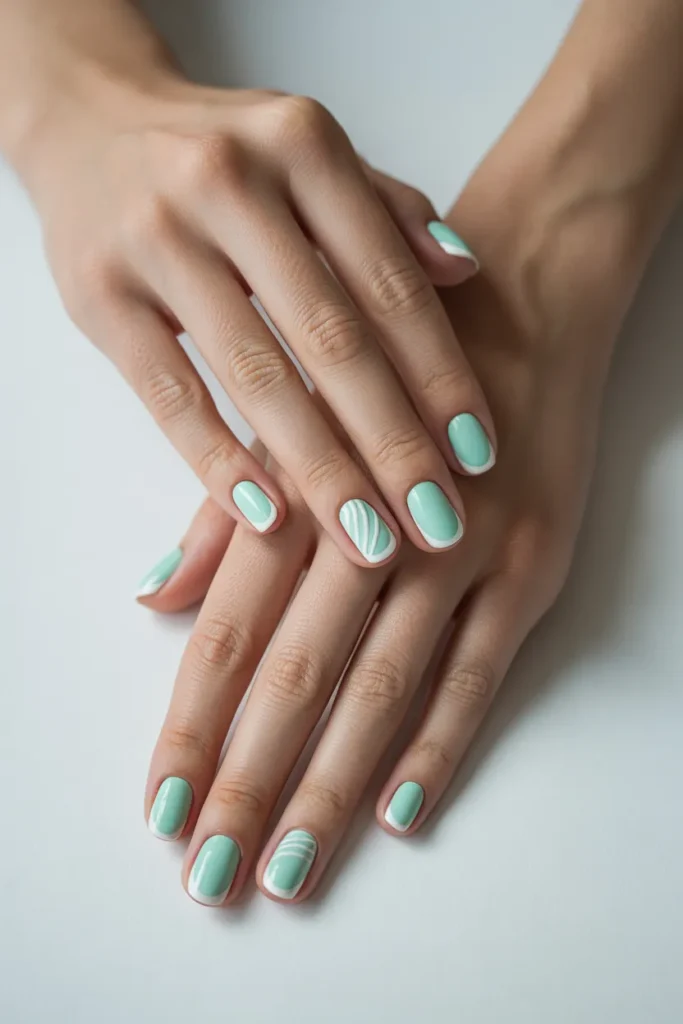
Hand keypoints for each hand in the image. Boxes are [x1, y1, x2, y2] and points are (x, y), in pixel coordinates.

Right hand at [13, 57, 495, 563]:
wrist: (93, 122)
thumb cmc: (226, 154)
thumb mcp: (311, 155)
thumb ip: (389, 212)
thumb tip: (464, 272)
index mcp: (302, 145)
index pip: (388, 284)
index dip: (439, 375)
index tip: (478, 456)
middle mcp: (230, 183)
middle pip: (331, 340)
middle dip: (392, 444)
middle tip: (438, 524)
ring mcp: (157, 238)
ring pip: (256, 376)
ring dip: (320, 472)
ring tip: (370, 543)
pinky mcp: (98, 295)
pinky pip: (169, 395)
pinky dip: (218, 462)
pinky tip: (268, 518)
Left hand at [141, 174, 632, 901]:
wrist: (518, 305)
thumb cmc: (390, 369)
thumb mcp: (294, 422)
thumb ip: (225, 517)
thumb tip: (153, 596)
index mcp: (305, 490)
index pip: (228, 629)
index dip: (191, 723)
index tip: (162, 806)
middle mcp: (377, 524)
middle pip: (298, 673)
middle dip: (249, 780)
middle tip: (211, 875)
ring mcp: (462, 550)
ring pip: (385, 685)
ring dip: (333, 784)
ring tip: (290, 866)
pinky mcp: (531, 566)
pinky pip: (481, 669)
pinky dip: (441, 740)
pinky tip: (400, 809)